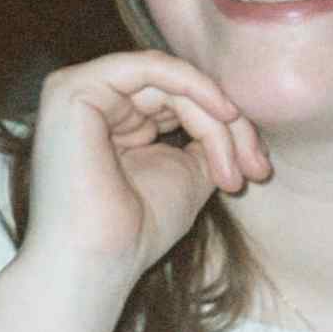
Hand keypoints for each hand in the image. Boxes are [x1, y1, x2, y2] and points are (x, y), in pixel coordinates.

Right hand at [20, 50, 270, 297]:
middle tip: (257, 169)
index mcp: (112, 120)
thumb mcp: (188, 174)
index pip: (178, 101)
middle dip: (229, 126)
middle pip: (177, 89)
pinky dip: (193, 85)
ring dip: (215, 118)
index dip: (227, 128)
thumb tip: (235, 115)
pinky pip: (149, 67)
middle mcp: (93, 101)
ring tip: (234, 167)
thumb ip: (206, 137)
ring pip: (170, 80)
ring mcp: (79, 91)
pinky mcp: (73, 89)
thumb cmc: (136, 231)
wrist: (98, 264)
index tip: (258, 170)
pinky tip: (223, 113)